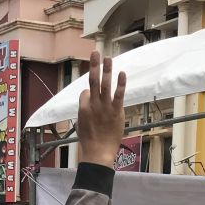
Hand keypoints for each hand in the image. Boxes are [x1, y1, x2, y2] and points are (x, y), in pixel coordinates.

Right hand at [77, 51, 126, 166]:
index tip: (92, 94)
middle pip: (92, 81)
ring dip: (106, 70)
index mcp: (83, 108)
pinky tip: (122, 73)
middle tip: (95, 52)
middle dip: (94, 65)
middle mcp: (93, 105)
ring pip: (105, 84)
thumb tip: (85, 101)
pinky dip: (120, 84)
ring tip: (108, 58)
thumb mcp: (81, 125)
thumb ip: (84, 111)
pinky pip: (118, 95)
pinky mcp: (116, 111)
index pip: (85, 91)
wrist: (98, 152)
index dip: (89, 91)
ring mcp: (104, 107)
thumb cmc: (90, 141)